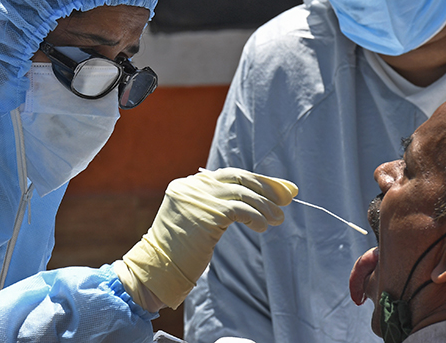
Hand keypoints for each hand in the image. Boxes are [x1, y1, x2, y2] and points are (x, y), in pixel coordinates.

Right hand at [114, 167, 296, 309]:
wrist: (159, 270)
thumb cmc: (181, 251)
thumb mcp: (198, 221)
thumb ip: (221, 206)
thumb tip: (258, 200)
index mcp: (189, 184)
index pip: (230, 175)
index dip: (257, 181)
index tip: (279, 188)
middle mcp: (192, 185)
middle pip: (239, 178)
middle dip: (266, 187)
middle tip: (286, 198)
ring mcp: (199, 198)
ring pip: (243, 193)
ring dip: (266, 206)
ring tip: (278, 219)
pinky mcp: (207, 214)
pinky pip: (241, 210)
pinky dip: (256, 217)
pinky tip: (263, 227)